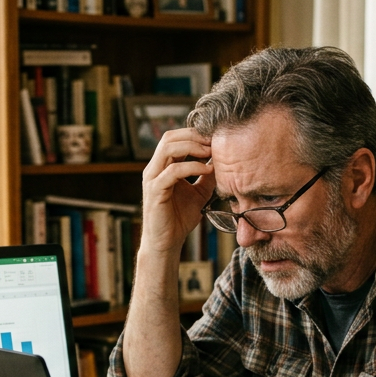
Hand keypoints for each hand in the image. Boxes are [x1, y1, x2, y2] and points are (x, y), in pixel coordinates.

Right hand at [139, 128, 215, 254]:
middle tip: (214, 140)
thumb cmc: (180, 218)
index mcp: (163, 166)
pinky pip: (172, 171)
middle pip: (169, 137)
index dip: (195, 134)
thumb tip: (222, 161)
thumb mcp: (200, 192)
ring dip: (192, 146)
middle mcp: (154, 168)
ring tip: (210, 151)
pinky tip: (207, 170)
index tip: (216, 138)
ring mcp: (152, 178)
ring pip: (168, 149)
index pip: (175, 138)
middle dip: (194, 135)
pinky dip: (192, 167)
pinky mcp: (154, 191)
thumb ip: (207, 176)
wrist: (167, 242)